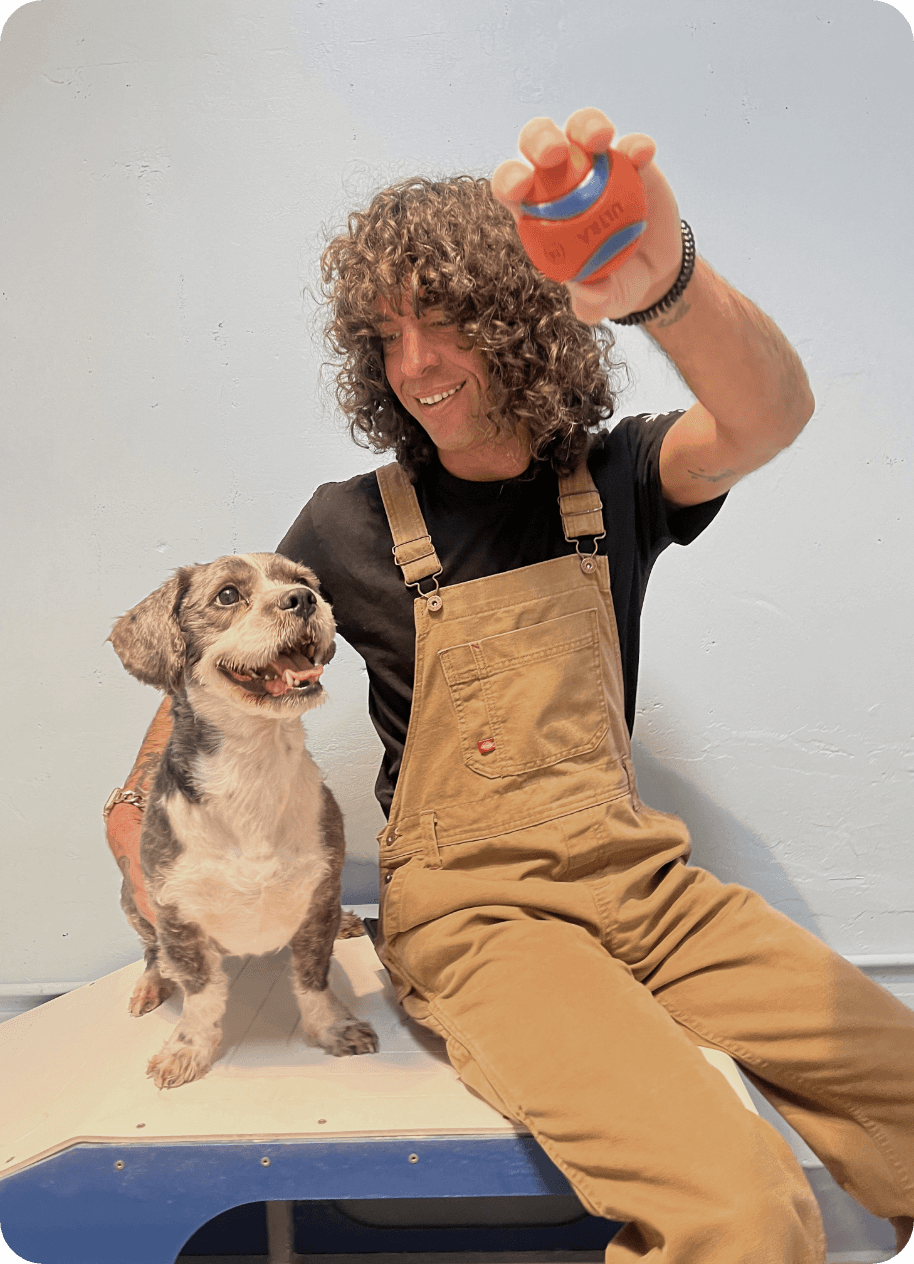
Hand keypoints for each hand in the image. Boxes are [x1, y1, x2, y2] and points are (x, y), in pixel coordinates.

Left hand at [492, 108, 682, 324]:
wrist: (654, 273)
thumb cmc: (614, 285)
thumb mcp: (605, 301)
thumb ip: (592, 301)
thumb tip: (587, 290)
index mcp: (538, 210)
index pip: (513, 187)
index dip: (510, 180)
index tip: (519, 188)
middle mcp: (563, 178)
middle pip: (539, 143)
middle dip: (540, 140)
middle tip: (555, 155)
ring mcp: (598, 164)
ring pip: (582, 128)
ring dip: (586, 125)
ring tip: (600, 140)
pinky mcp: (632, 159)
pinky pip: (632, 145)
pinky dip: (636, 145)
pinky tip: (642, 155)